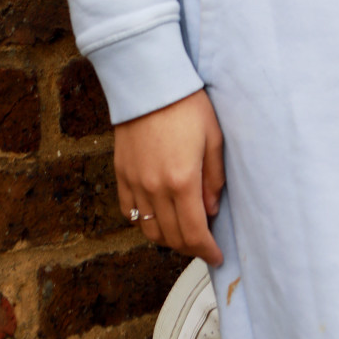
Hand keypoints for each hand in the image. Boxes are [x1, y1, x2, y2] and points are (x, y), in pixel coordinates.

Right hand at [114, 88, 225, 265]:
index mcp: (182, 180)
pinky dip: (144, 222)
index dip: (207, 250)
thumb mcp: (213, 137)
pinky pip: (129, 212)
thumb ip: (213, 178)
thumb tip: (210, 209)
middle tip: (204, 245)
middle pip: (172, 237)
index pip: (194, 232)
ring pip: (149, 230)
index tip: (216, 256)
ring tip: (183, 232)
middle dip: (191, 247)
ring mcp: (135, 182)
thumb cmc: (186, 104)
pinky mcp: (121, 174)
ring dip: (168, 238)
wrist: (149, 82)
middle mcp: (155, 188)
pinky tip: (157, 216)